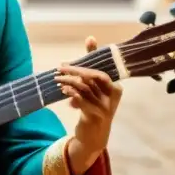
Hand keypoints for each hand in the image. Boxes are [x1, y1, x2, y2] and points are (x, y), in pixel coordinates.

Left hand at [55, 36, 122, 173]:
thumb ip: (92, 64)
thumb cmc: (94, 106)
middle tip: (59, 69)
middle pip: (91, 79)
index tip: (66, 63)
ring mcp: (105, 108)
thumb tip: (91, 38)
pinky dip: (71, 95)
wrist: (94, 136)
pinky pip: (82, 101)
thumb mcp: (94, 87)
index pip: (99, 72)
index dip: (82, 66)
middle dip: (74, 72)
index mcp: (116, 88)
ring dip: (69, 83)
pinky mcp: (95, 117)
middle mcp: (113, 98)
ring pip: (85, 89)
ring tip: (58, 80)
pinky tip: (63, 92)